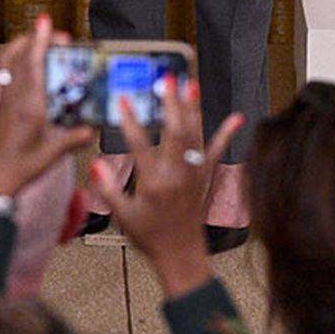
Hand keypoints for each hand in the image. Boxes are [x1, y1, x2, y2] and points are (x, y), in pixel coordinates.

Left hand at [0, 15, 93, 198]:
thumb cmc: (20, 169)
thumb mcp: (56, 152)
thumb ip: (78, 136)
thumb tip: (95, 124)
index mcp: (28, 107)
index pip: (33, 65)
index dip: (40, 41)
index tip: (46, 22)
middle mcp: (14, 99)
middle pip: (21, 57)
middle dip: (38, 39)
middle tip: (55, 33)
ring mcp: (4, 100)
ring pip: (9, 62)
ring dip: (23, 46)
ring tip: (38, 38)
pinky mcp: (0, 105)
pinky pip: (4, 72)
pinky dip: (14, 59)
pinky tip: (25, 60)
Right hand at [90, 75, 240, 298]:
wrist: (180, 254)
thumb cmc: (150, 236)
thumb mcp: (122, 216)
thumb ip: (109, 188)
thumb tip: (97, 163)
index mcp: (154, 183)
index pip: (141, 145)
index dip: (131, 121)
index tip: (124, 99)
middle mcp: (177, 175)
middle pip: (176, 131)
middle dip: (172, 103)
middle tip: (167, 79)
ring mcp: (194, 174)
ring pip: (195, 134)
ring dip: (193, 108)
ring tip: (190, 84)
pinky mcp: (205, 177)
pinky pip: (217, 151)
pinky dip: (227, 133)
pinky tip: (237, 117)